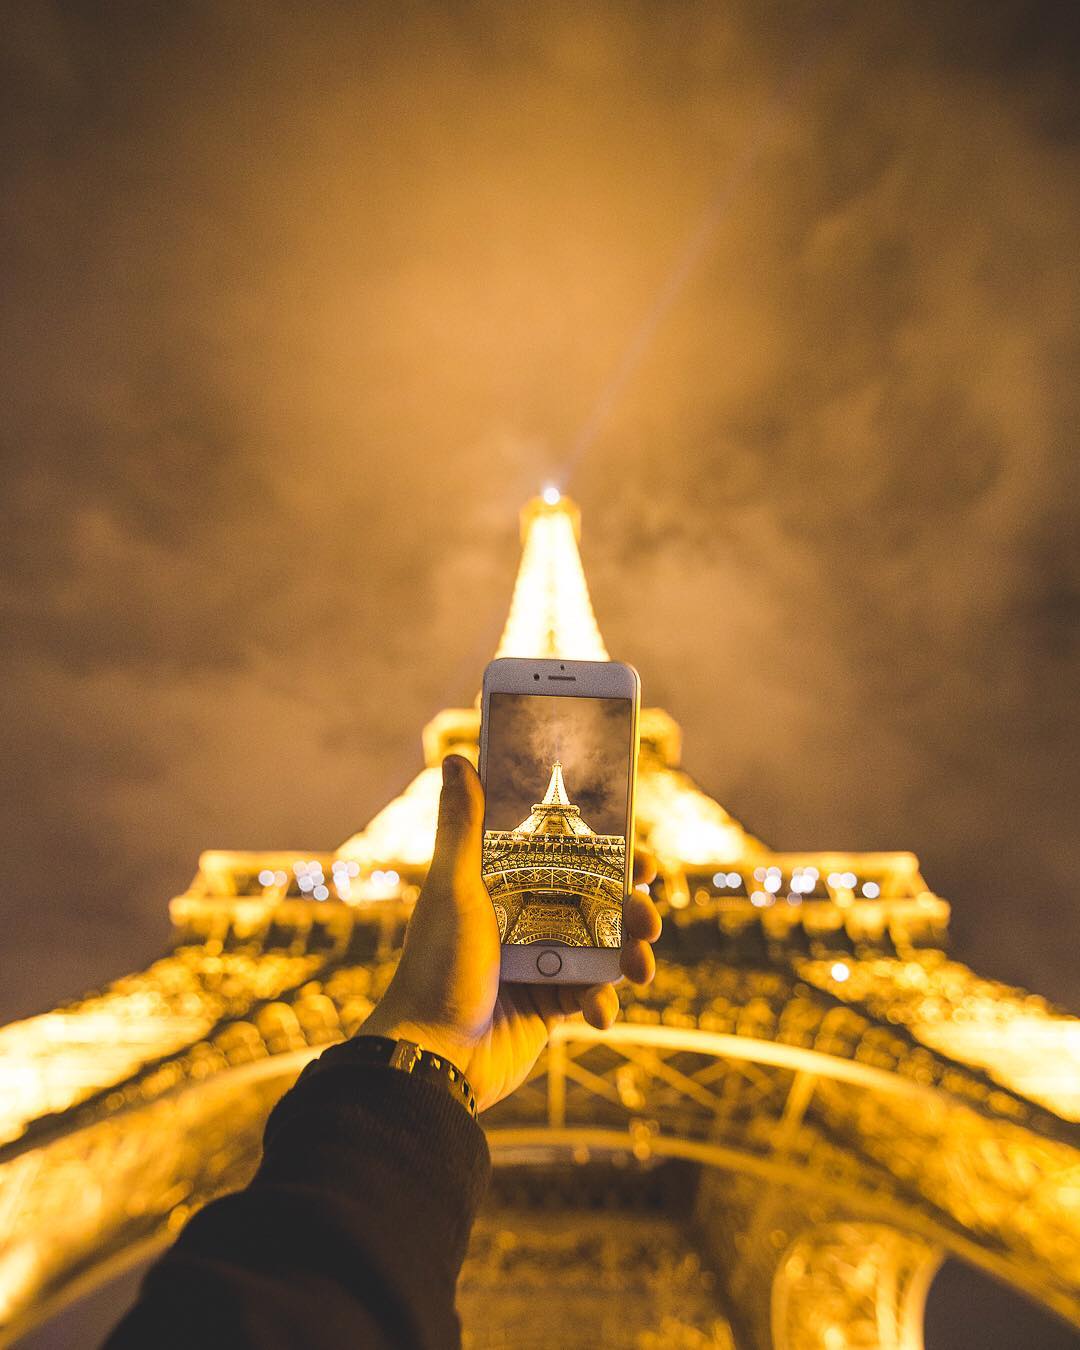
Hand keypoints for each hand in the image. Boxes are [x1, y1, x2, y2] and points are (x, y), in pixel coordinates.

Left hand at [361, 753, 661, 1110]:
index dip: (612, 852)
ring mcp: (542, 962)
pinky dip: (603, 1002)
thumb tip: (456, 758)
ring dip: (632, 954)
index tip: (644, 857)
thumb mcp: (452, 890)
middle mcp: (528, 918)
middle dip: (634, 907)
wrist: (433, 1057)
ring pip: (606, 947)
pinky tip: (597, 1012)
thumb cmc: (436, 969)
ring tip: (641, 967)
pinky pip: (593, 995)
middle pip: (599, 900)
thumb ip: (461, 827)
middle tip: (650, 916)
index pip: (570, 855)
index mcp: (507, 885)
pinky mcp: (550, 1007)